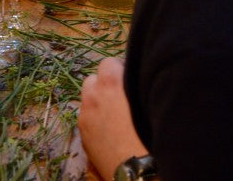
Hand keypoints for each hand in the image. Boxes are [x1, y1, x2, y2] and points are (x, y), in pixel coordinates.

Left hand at [79, 57, 148, 179]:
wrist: (139, 170)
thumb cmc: (150, 134)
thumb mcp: (147, 101)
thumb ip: (136, 85)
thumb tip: (134, 79)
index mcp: (111, 83)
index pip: (108, 62)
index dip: (120, 69)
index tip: (129, 79)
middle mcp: (93, 95)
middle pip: (93, 78)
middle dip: (104, 84)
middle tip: (120, 97)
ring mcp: (85, 114)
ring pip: (87, 98)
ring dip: (97, 100)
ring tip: (113, 114)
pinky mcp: (82, 133)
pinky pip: (85, 117)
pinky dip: (93, 118)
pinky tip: (108, 129)